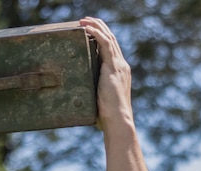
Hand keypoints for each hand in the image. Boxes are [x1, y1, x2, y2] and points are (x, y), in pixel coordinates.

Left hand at [79, 17, 134, 134]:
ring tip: (84, 20)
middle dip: (100, 27)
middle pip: (111, 40)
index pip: (112, 50)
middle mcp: (121, 66)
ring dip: (96, 27)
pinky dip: (97, 34)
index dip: (103, 38)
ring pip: (109, 38)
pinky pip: (106, 44)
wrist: (118, 120)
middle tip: (87, 20)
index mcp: (119, 73)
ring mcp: (118, 65)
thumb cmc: (108, 117)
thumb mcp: (99, 101)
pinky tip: (88, 28)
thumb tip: (79, 98)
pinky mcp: (113, 67)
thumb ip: (93, 94)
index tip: (91, 31)